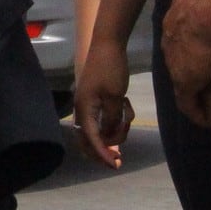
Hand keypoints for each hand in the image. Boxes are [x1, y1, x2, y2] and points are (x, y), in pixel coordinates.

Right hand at [73, 39, 132, 168]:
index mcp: (84, 109)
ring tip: (128, 117)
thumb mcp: (115, 97)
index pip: (91, 139)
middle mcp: (83, 109)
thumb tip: (110, 135)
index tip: (115, 165)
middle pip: (89, 139)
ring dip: (115, 129)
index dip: (103, 154)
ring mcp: (88, 103)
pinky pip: (104, 116)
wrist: (108, 44)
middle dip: (105, 149)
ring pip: (99, 128)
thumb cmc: (110, 69)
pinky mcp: (96, 98)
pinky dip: (116, 117)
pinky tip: (126, 105)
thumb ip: (112, 119)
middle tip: (120, 158)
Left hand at [159, 0, 210, 112]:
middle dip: (191, 71)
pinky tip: (208, 121)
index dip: (194, 51)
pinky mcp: (185, 81)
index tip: (205, 58)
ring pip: (183, 83)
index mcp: (177, 20)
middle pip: (179, 61)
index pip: (182, 40)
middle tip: (206, 85)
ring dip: (196, 94)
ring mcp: (176, 62)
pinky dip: (198, 113)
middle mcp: (171, 42)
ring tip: (209, 107)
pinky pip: (187, 103)